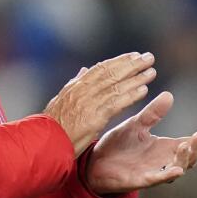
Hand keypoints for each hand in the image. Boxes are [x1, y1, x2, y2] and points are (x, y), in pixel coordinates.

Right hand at [43, 52, 157, 155]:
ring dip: (136, 78)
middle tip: (148, 58)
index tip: (133, 55)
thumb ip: (74, 84)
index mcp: (76, 86)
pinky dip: (131, 96)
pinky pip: (116, 103)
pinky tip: (144, 91)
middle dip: (132, 64)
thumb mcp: (61, 99)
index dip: (119, 61)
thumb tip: (83, 70)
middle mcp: (83, 91)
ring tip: (151, 72)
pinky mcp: (95, 118)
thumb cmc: (52, 124)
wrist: (45, 141)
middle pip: (112, 73)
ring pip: (116, 86)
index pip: (101, 69)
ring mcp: (89, 103)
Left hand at [84, 91, 196, 194]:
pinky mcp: (141, 180)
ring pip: (177, 169)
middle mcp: (162, 161)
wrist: (95, 162)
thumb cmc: (118, 145)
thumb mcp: (136, 125)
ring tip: (185, 145)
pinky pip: (157, 179)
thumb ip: (153, 113)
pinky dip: (167, 175)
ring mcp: (153, 172)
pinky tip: (176, 170)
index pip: (188, 143)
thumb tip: (169, 95)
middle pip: (189, 158)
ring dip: (184, 159)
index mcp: (163, 147)